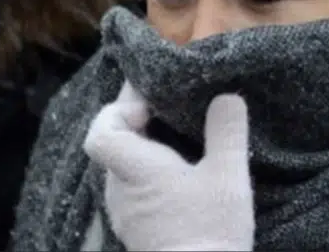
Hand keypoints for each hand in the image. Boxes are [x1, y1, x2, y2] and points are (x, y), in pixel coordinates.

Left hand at [83, 82, 253, 251]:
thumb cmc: (209, 230)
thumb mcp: (228, 177)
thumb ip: (227, 133)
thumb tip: (228, 97)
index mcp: (135, 169)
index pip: (101, 131)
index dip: (116, 111)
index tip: (147, 106)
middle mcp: (120, 190)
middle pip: (112, 145)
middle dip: (135, 125)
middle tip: (165, 113)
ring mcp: (125, 213)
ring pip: (122, 170)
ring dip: (142, 153)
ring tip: (175, 144)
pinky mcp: (135, 230)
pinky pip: (132, 192)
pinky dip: (148, 177)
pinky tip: (177, 179)